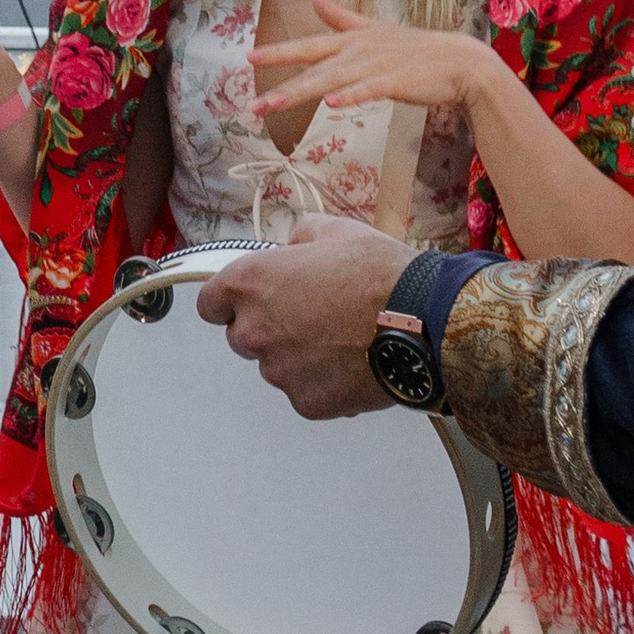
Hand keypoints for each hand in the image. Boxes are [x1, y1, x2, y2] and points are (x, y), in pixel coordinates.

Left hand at [193, 215, 415, 418]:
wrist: (423, 319)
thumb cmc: (379, 273)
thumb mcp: (333, 231)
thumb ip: (298, 239)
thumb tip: (292, 249)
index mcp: (249, 284)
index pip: (210, 304)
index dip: (230, 302)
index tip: (250, 301)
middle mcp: (253, 331)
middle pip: (242, 338)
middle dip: (268, 329)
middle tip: (310, 318)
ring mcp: (279, 371)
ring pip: (276, 367)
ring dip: (297, 357)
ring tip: (340, 339)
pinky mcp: (307, 402)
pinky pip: (305, 392)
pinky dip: (323, 383)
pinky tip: (353, 363)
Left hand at [246, 0, 481, 121]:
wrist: (459, 62)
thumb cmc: (416, 49)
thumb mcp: (374, 28)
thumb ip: (341, 16)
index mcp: (352, 40)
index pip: (309, 45)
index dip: (280, 51)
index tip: (249, 57)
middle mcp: (358, 51)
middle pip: (313, 69)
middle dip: (281, 86)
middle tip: (253, 105)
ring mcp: (375, 66)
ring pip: (331, 81)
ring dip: (301, 93)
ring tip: (273, 105)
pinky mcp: (395, 82)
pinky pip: (368, 90)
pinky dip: (351, 95)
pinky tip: (332, 103)